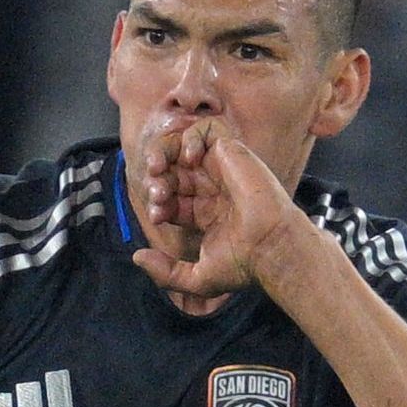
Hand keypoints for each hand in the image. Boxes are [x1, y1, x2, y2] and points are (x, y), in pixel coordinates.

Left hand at [127, 114, 311, 302]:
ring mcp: (222, 170)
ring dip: (164, 152)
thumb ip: (165, 273)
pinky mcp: (233, 152)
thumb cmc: (244, 263)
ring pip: (183, 146)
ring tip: (158, 168)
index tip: (158, 215)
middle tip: (158, 194)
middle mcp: (213, 189)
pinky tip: (190, 159)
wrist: (269, 247)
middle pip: (172, 172)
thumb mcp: (197, 279)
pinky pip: (206, 128)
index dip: (157, 203)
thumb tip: (137, 257)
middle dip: (157, 180)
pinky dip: (191, 137)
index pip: (171, 198)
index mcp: (206, 213)